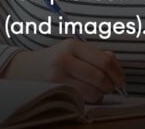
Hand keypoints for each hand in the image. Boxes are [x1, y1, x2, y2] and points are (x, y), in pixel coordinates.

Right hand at [0, 39, 125, 102]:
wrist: (23, 69)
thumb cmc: (53, 60)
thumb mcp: (71, 51)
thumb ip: (94, 55)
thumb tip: (116, 67)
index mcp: (73, 45)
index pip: (105, 60)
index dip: (117, 73)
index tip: (120, 80)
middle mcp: (65, 59)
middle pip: (100, 76)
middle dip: (110, 85)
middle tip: (111, 88)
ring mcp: (58, 75)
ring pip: (93, 91)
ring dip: (101, 94)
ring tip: (97, 91)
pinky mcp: (54, 89)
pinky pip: (82, 98)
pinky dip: (89, 99)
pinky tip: (86, 95)